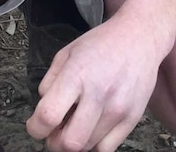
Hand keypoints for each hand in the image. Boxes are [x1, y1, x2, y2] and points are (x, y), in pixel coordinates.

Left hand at [26, 15, 163, 151]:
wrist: (140, 36)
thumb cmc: (102, 43)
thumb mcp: (67, 52)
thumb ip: (49, 82)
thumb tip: (43, 113)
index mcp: (77, 74)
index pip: (48, 116)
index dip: (35, 128)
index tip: (37, 125)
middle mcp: (99, 93)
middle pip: (68, 143)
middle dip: (55, 142)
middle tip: (56, 130)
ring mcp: (118, 108)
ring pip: (87, 147)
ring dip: (76, 141)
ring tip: (78, 122)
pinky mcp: (133, 118)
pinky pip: (107, 149)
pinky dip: (95, 144)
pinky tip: (94, 127)